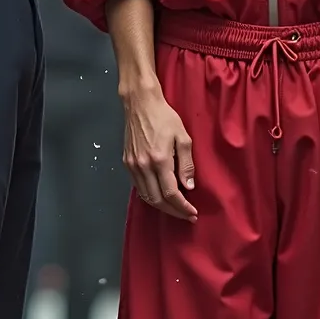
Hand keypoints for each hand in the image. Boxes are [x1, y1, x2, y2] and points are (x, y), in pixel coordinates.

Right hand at [121, 80, 197, 220]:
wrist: (140, 104)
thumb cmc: (164, 117)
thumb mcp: (183, 137)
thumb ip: (186, 164)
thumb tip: (189, 187)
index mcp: (159, 160)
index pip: (171, 194)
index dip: (182, 207)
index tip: (192, 213)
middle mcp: (143, 166)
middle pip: (157, 200)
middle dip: (173, 211)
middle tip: (186, 214)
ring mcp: (133, 165)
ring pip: (146, 196)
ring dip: (161, 206)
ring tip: (175, 208)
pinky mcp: (127, 163)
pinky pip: (138, 187)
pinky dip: (150, 195)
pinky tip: (160, 195)